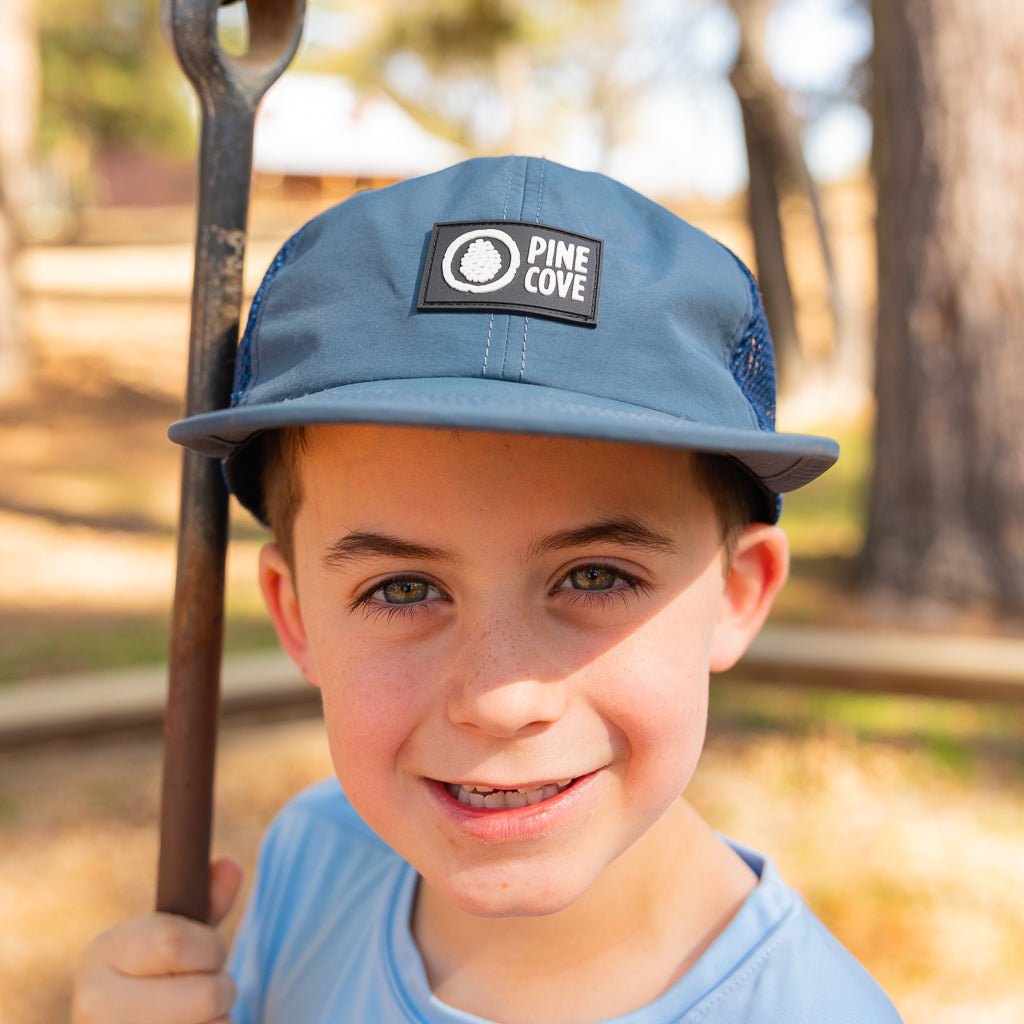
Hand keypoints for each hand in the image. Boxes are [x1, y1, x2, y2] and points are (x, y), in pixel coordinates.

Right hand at [72, 856, 243, 1023]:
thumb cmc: (157, 980)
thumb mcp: (175, 938)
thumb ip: (205, 903)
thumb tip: (230, 866)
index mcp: (101, 955)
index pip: (177, 942)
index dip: (210, 948)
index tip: (208, 954)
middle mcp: (94, 1006)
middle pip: (205, 997)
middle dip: (222, 991)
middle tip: (207, 992)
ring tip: (195, 1020)